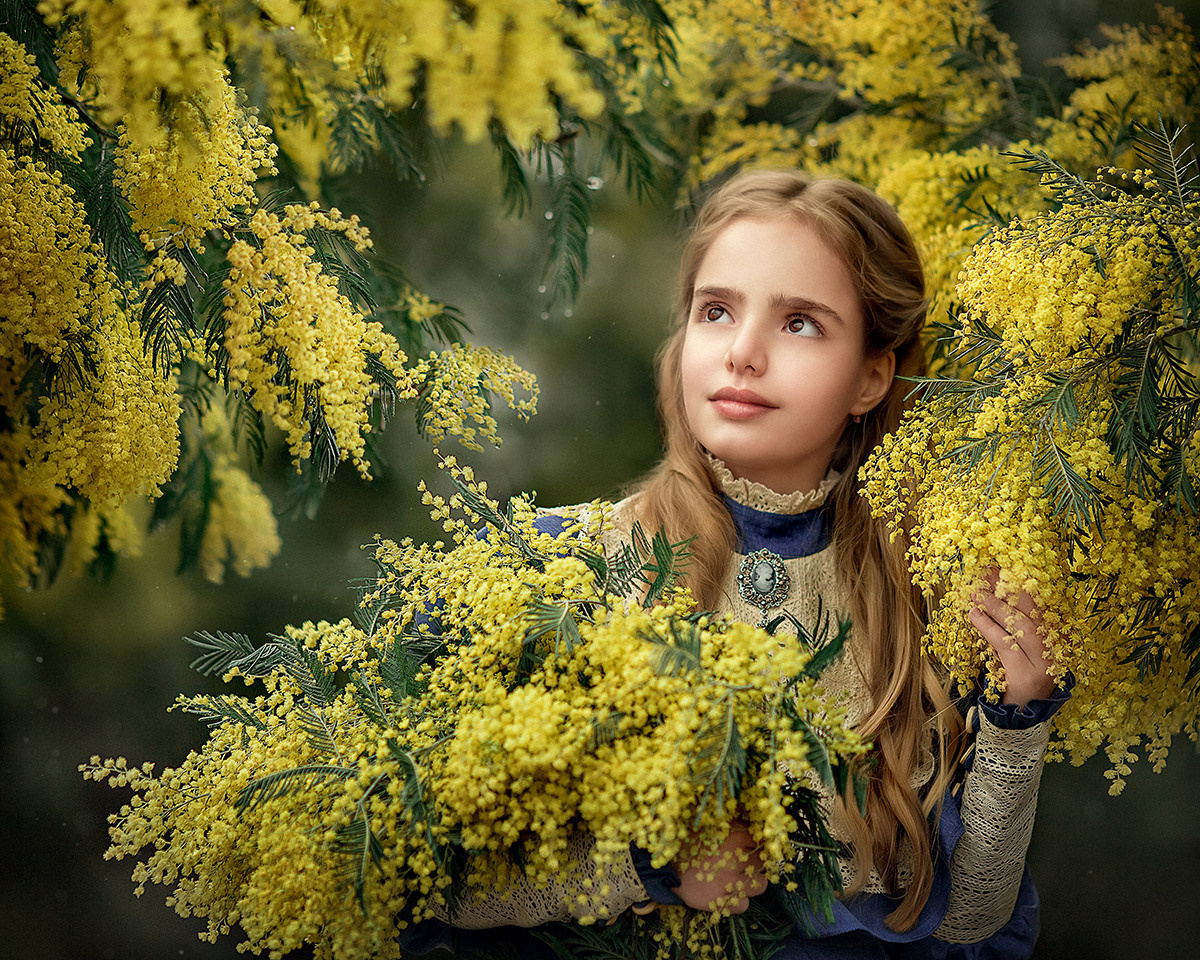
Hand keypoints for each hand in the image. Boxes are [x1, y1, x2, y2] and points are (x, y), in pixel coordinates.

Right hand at [673, 820, 767, 913]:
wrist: (664, 869)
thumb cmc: (686, 845)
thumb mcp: (707, 826)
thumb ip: (730, 823)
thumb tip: (748, 819)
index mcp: (736, 836)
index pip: (762, 840)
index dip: (757, 844)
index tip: (750, 847)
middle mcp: (738, 859)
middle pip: (763, 862)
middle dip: (755, 863)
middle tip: (743, 863)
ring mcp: (732, 882)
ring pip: (761, 885)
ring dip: (752, 883)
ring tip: (739, 879)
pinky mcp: (723, 902)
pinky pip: (744, 904)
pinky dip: (737, 901)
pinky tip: (727, 893)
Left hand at [969, 568, 1055, 707]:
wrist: (1024, 711)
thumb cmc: (1018, 671)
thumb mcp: (1021, 645)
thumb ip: (1014, 623)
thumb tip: (989, 590)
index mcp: (1055, 634)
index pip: (1039, 602)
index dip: (1021, 583)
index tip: (1001, 566)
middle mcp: (1055, 646)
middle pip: (1033, 610)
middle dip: (1010, 589)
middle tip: (987, 573)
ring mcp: (1043, 661)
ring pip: (1020, 626)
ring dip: (996, 606)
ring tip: (975, 593)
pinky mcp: (1027, 674)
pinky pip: (1005, 644)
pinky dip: (988, 627)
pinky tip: (974, 615)